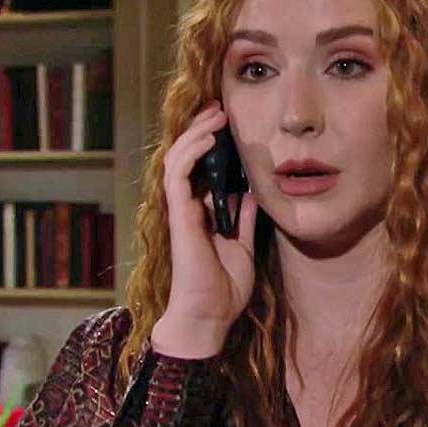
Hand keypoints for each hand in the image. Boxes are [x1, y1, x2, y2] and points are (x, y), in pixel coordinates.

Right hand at [154, 100, 259, 356]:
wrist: (209, 316)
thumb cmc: (223, 288)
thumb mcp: (242, 246)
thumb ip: (242, 219)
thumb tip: (249, 193)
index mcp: (202, 213)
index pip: (200, 168)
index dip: (210, 144)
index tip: (227, 124)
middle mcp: (188, 207)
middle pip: (187, 158)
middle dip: (201, 130)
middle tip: (220, 109)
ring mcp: (181, 210)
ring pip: (178, 159)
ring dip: (196, 133)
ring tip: (216, 116)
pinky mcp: (179, 216)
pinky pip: (179, 175)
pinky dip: (191, 153)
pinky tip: (209, 138)